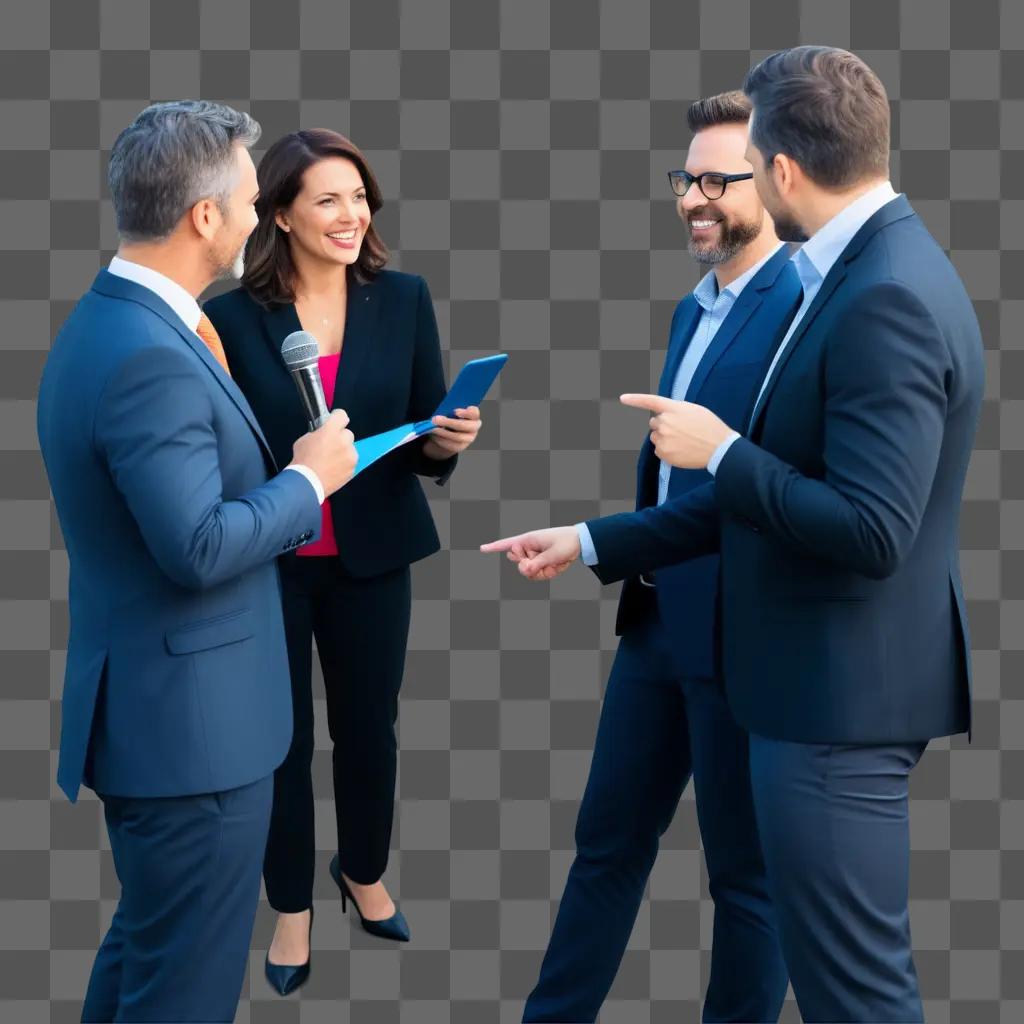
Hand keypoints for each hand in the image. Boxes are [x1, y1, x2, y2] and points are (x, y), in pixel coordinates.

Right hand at [289, 409, 357, 495]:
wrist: (307, 483)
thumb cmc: (303, 462)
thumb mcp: (305, 439)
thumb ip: (318, 432)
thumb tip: (322, 432)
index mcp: (331, 430)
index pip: (341, 415)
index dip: (337, 418)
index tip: (334, 421)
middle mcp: (344, 441)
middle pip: (347, 433)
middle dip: (340, 438)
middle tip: (330, 445)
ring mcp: (350, 455)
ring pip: (350, 448)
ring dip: (343, 451)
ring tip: (330, 460)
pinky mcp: (352, 468)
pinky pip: (350, 462)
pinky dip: (344, 464)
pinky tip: (333, 469)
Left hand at [423, 406, 481, 458]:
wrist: (449, 433)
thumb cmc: (450, 418)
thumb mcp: (450, 412)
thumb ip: (448, 411)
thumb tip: (440, 413)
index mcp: (473, 416)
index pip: (474, 413)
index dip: (466, 412)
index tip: (455, 411)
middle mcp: (474, 427)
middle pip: (464, 425)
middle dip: (449, 422)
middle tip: (435, 419)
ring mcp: (469, 438)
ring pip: (457, 437)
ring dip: (443, 432)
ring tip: (432, 428)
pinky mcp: (461, 447)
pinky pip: (451, 444)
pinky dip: (441, 440)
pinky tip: (435, 436)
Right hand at [480, 526, 580, 579]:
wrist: (580, 543)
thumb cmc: (566, 542)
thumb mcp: (552, 554)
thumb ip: (537, 564)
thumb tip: (523, 571)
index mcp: (528, 540)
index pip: (508, 544)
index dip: (494, 547)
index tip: (482, 548)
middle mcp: (529, 549)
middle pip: (518, 564)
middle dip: (530, 567)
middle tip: (541, 563)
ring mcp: (534, 557)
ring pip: (529, 573)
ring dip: (542, 572)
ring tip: (555, 564)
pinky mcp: (541, 564)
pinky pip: (538, 575)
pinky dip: (549, 573)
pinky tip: (557, 566)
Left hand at [619, 394, 733, 469]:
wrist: (719, 448)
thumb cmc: (710, 427)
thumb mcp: (694, 410)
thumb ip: (675, 410)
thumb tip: (664, 415)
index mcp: (673, 408)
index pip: (650, 401)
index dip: (635, 399)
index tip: (622, 398)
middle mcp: (664, 422)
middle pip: (654, 422)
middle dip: (663, 425)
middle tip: (680, 430)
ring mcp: (663, 438)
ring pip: (655, 437)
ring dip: (664, 438)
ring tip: (683, 441)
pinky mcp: (663, 453)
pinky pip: (659, 450)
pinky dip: (667, 450)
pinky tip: (682, 450)